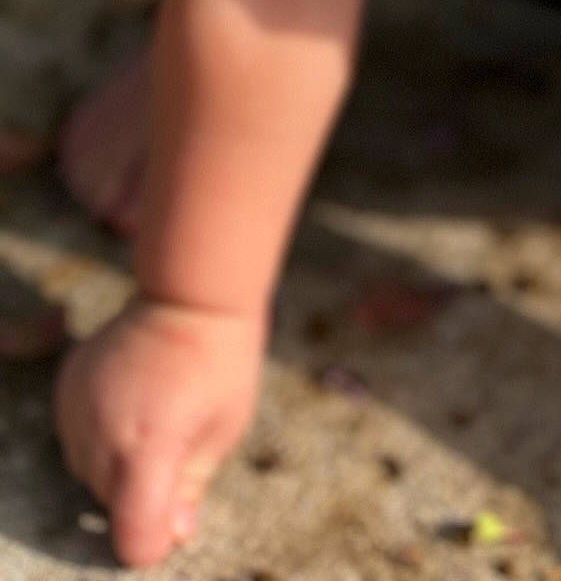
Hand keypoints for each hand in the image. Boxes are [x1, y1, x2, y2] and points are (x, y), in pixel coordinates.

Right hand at [53, 291, 266, 567]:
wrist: (189, 292)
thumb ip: (190, 487)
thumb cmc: (220, 360)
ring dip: (119, 464)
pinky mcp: (66, 388)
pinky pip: (77, 437)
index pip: (133, 535)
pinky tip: (132, 400)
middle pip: (111, 504)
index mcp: (151, 446)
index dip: (154, 539)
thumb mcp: (223, 429)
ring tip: (157, 413)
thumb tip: (170, 535)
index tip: (173, 518)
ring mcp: (77, 410)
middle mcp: (103, 433)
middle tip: (180, 441)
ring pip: (90, 473)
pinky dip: (101, 433)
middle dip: (143, 493)